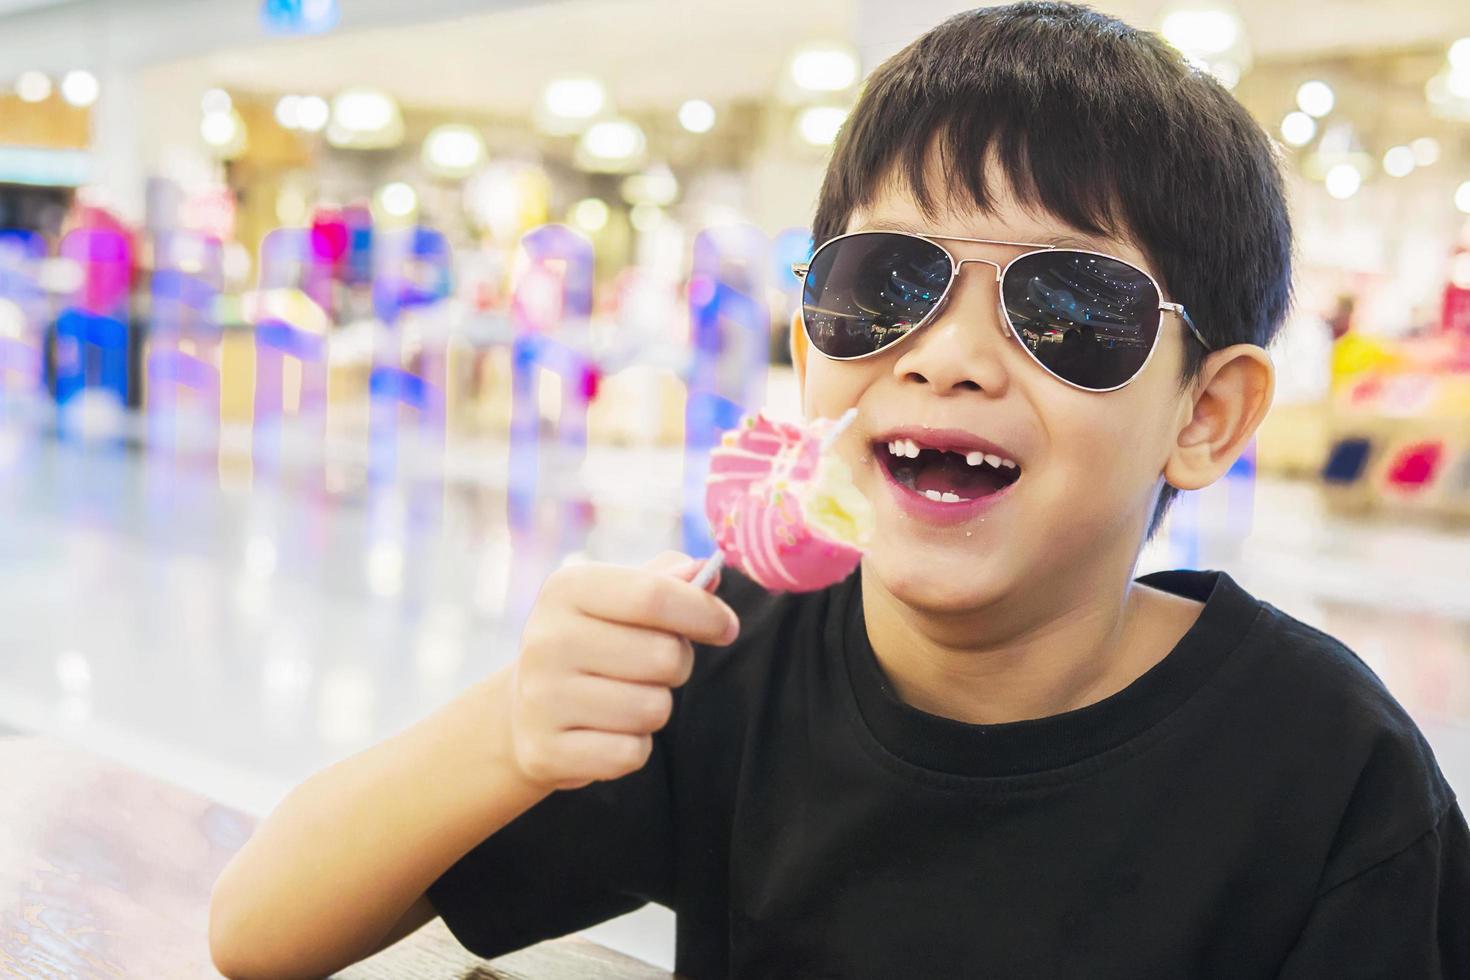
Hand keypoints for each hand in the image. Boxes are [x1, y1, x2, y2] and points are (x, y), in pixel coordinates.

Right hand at [504, 552, 737, 791]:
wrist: (525, 712)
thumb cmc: (591, 645)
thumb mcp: (616, 600)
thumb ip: (665, 581)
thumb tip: (706, 570)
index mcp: (566, 589)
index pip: (654, 595)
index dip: (704, 612)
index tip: (725, 626)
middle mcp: (546, 639)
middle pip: (664, 656)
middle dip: (678, 665)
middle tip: (654, 668)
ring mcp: (541, 698)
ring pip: (653, 709)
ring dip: (655, 708)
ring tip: (624, 698)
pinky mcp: (545, 751)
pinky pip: (631, 753)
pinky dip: (634, 747)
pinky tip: (606, 732)